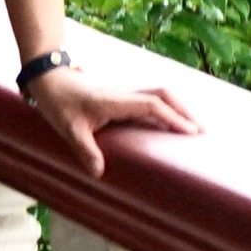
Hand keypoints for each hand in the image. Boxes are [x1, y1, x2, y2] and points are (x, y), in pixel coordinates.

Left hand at [26, 54, 192, 167]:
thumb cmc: (58, 102)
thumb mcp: (69, 128)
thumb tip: (99, 173)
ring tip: (192, 128)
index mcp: (115, 101)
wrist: (49, 77)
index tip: (190, 131)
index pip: (152, 105)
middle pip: (163, 95)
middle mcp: (124, 96)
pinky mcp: (120, 99)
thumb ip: (85, 149)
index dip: (172, 117)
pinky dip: (164, 110)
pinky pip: (149, 101)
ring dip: (176, 109)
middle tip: (201, 132)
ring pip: (158, 95)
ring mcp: (123, 96)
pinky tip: (168, 124)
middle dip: (184, 111)